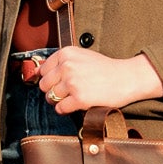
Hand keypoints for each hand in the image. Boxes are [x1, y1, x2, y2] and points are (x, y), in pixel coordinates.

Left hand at [37, 47, 162, 115]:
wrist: (127, 78)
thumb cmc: (105, 68)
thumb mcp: (81, 56)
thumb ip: (60, 62)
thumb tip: (36, 71)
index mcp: (66, 53)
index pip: (43, 70)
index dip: (50, 79)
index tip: (60, 82)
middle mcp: (67, 66)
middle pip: (44, 85)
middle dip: (52, 91)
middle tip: (67, 92)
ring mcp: (73, 83)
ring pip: (51, 98)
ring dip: (59, 101)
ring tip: (74, 97)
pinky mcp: (79, 99)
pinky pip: (60, 109)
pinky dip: (66, 110)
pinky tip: (77, 105)